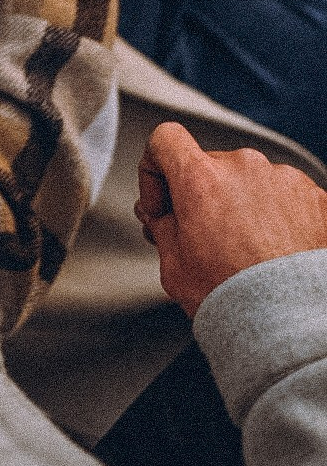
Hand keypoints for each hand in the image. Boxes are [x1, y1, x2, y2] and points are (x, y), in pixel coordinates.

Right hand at [135, 121, 326, 316]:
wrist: (294, 326)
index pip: (166, 139)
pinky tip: (277, 253)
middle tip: (204, 240)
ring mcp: (284, 179)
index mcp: (201, 179)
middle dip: (203, 197)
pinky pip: (286, 196)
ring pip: (251, 182)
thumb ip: (160, 226)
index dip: (155, 169)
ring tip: (249, 253)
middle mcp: (244, 167)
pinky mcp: (316, 197)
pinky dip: (279, 217)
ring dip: (244, 206)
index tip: (162, 202)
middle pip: (210, 166)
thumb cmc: (237, 300)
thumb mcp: (173, 266)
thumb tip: (160, 215)